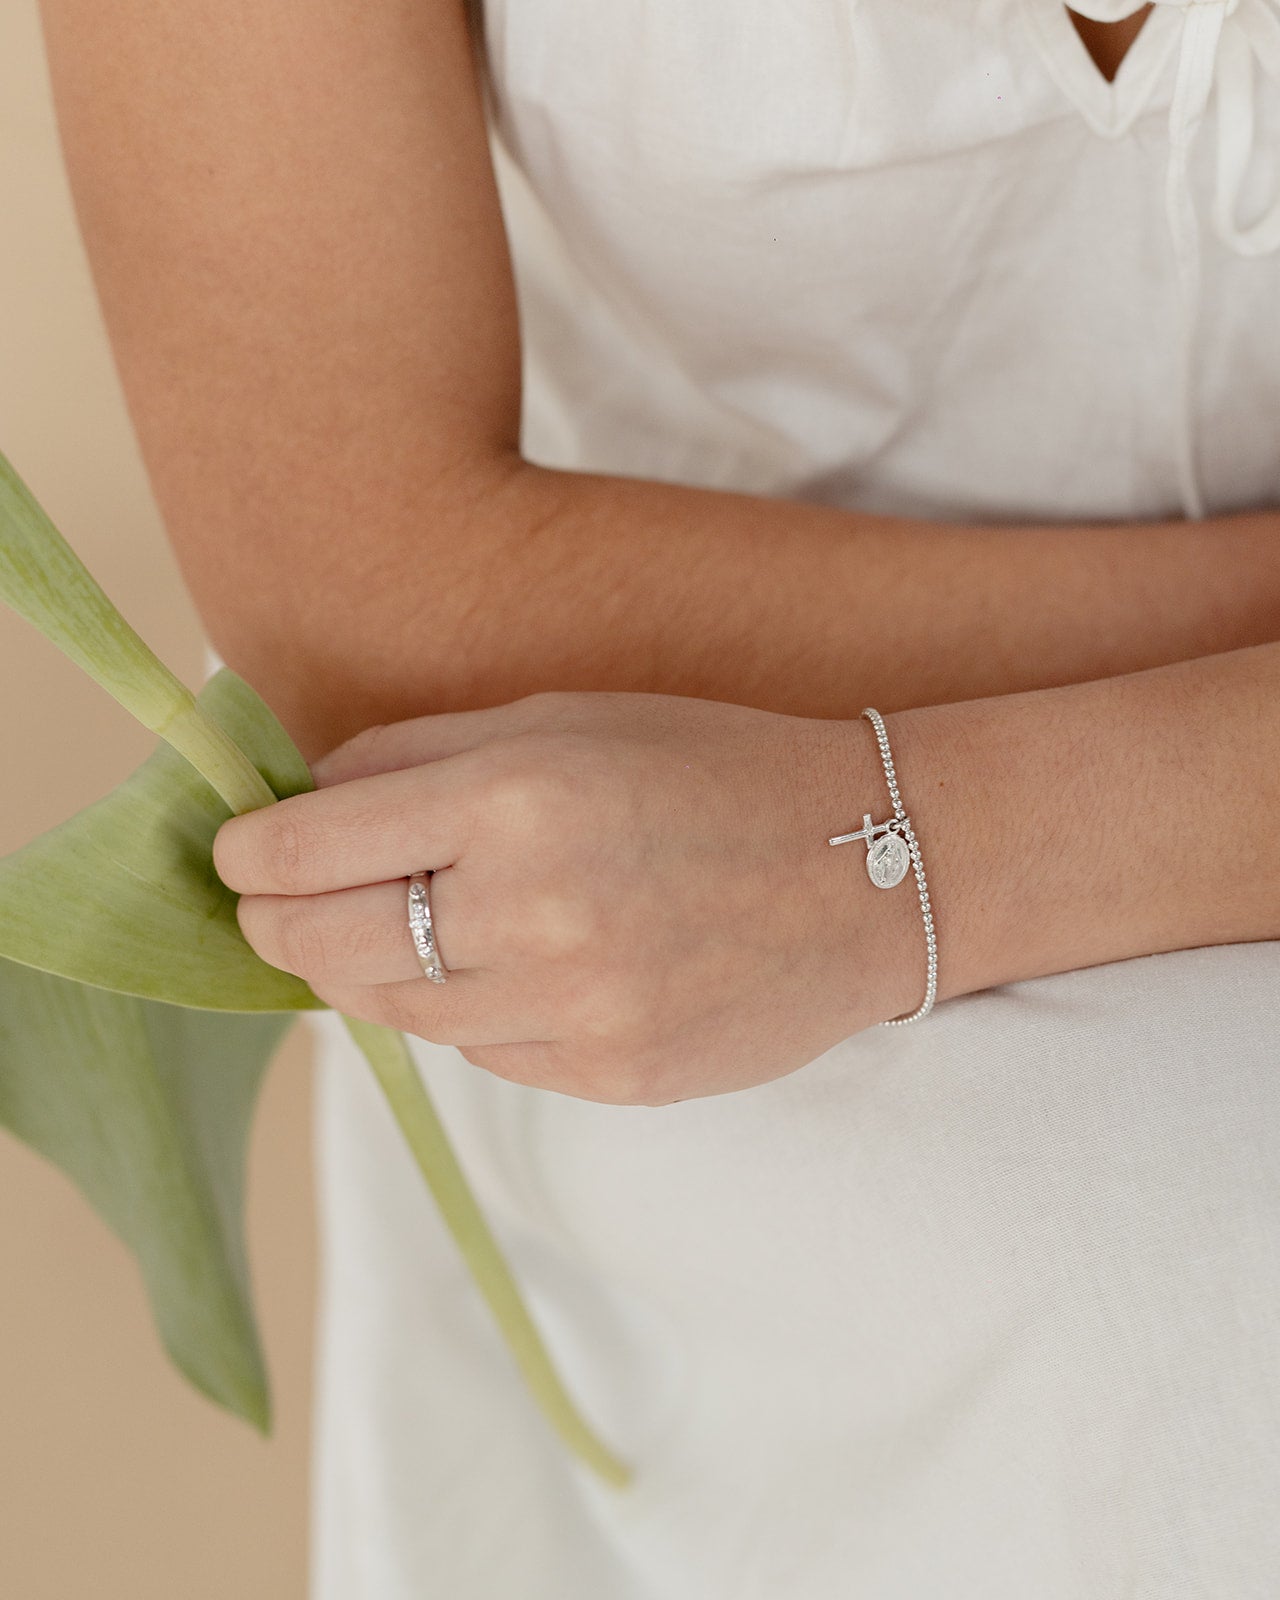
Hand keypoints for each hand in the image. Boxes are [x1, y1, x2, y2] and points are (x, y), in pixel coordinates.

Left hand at [212, 690, 912, 1104]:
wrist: (874, 863)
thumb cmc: (715, 764)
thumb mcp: (566, 718)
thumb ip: (419, 756)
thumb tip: (304, 800)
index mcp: (515, 799)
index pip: (308, 850)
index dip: (248, 857)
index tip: (237, 854)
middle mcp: (533, 914)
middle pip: (325, 949)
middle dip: (277, 925)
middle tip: (272, 906)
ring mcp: (575, 1011)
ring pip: (396, 1013)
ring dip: (367, 970)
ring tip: (391, 927)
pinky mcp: (609, 1078)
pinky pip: (484, 1052)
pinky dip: (466, 1010)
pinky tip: (505, 966)